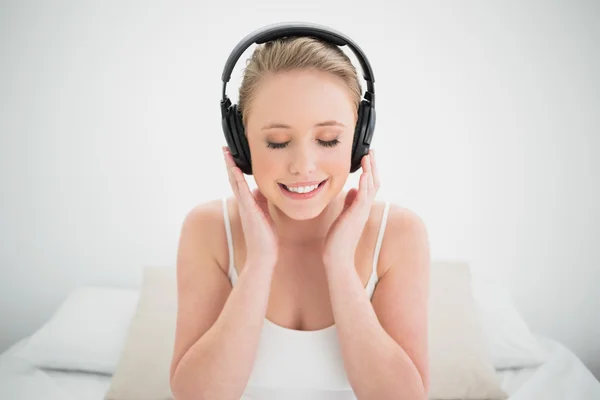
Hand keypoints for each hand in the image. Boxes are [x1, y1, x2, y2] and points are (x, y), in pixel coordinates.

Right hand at [223, 146, 278, 266]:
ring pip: (235, 182)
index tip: (232, 155)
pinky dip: (238, 179)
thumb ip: (262, 202)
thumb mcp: (265, 215)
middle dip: (229, 163)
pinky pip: (242, 192)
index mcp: (247, 204)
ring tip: (226, 153)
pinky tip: (236, 169)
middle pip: (233, 179)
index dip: (235, 168)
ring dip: (230, 167)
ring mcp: (245, 206)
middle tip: (224, 148)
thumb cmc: (265, 238)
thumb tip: (262, 191)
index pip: (239, 182)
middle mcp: (243, 203)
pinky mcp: (249, 211)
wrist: (262, 256)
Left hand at [323, 149, 379, 266]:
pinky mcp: (355, 217)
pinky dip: (364, 186)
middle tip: (371, 151)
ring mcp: (360, 212)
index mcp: (361, 207)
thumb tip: (352, 190)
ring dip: (369, 171)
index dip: (370, 170)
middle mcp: (364, 208)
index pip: (369, 185)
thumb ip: (350, 203)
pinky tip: (363, 175)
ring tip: (368, 157)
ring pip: (370, 188)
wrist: (337, 257)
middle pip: (373, 183)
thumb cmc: (338, 239)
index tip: (368, 156)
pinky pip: (362, 199)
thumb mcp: (344, 216)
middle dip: (373, 166)